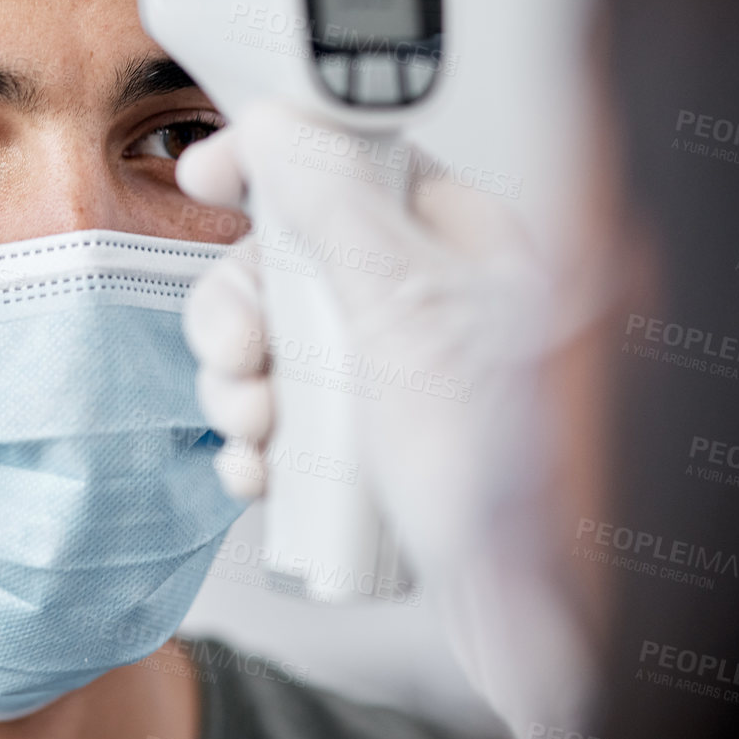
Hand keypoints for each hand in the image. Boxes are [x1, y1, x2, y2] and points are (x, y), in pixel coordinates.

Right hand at [177, 100, 597, 577]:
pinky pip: (289, 420)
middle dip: (241, 308)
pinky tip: (256, 475)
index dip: (271, 161)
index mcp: (461, 242)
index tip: (205, 177)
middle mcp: (432, 300)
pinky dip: (257, 442)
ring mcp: (400, 375)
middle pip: (293, 260)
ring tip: (251, 429)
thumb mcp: (409, 312)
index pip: (351, 160)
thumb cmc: (512, 468)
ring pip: (280, 345)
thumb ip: (336, 208)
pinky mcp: (375, 444)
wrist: (533, 612)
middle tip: (239, 355)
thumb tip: (276, 126)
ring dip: (238, 384)